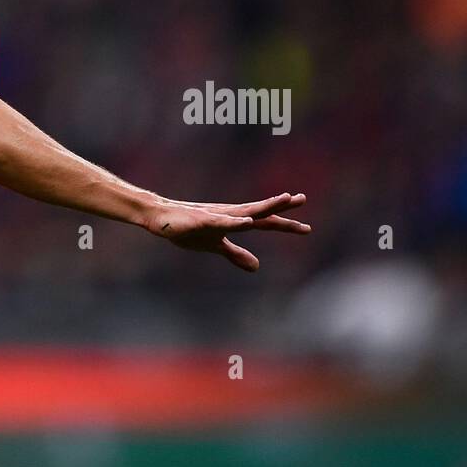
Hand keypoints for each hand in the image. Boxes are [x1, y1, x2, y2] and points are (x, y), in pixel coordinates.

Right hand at [146, 191, 310, 270]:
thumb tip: (257, 267)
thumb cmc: (188, 229)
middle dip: (282, 207)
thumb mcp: (216, 246)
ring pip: (246, 211)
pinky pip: (222, 222)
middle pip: (261, 211)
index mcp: (235, 221)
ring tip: (284, 199)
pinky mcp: (203, 221)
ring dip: (265, 205)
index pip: (265, 223)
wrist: (160, 219)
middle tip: (303, 199)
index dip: (285, 225)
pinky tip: (247, 222)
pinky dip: (235, 221)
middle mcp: (230, 215)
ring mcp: (217, 216)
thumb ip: (236, 254)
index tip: (306, 228)